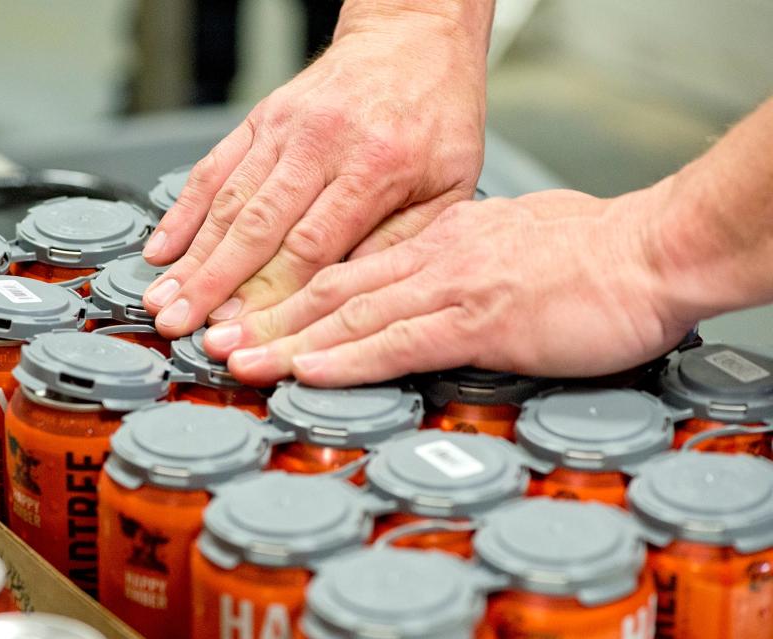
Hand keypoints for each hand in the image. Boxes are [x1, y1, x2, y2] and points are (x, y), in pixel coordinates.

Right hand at [140, 2, 490, 336]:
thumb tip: (349, 294)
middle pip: (257, 228)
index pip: (312, 246)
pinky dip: (184, 209)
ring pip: (228, 201)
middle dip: (214, 285)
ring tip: (163, 299)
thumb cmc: (436, 113)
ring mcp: (286, 128)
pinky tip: (163, 246)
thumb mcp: (450, 186)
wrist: (413, 37)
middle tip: (182, 325)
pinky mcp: (263, 118)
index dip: (271, 296)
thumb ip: (402, 242)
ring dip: (192, 257)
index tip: (244, 333)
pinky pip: (215, 167)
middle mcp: (323, 143)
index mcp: (377, 165)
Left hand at [201, 184, 694, 385]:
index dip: (292, 297)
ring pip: (349, 317)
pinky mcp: (480, 321)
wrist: (652, 253)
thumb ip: (466, 262)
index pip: (347, 270)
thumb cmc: (595, 252)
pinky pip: (398, 342)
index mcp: (439, 240)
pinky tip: (308, 372)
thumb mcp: (514, 244)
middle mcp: (432, 258)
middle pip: (329, 292)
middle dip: (267, 319)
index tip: (252, 316)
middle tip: (216, 340)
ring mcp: (451, 287)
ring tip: (238, 361)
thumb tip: (439, 285)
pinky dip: (346, 360)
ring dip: (287, 344)